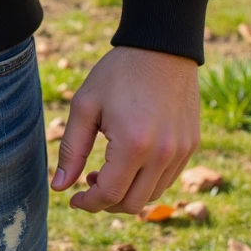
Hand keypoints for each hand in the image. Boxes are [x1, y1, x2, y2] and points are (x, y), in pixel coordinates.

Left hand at [49, 45, 200, 213]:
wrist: (161, 46)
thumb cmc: (118, 73)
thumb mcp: (86, 105)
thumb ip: (72, 148)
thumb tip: (59, 187)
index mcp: (133, 145)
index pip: (110, 195)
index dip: (88, 203)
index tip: (73, 198)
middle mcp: (162, 154)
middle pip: (132, 204)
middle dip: (106, 202)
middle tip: (89, 181)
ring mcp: (181, 152)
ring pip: (153, 195)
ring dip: (127, 193)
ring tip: (108, 171)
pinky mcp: (191, 145)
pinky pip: (168, 178)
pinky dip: (147, 181)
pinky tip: (131, 162)